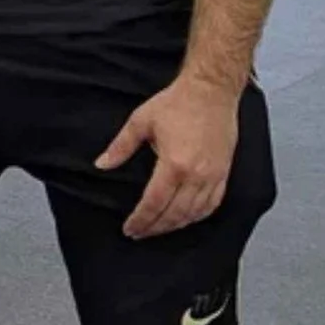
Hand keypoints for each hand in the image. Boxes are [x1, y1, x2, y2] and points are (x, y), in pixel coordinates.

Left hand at [96, 76, 241, 239]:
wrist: (211, 91)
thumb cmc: (178, 103)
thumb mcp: (141, 122)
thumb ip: (120, 147)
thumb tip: (101, 164)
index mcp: (174, 164)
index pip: (154, 203)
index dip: (141, 220)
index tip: (130, 229)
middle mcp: (196, 175)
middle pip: (174, 214)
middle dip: (155, 228)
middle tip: (140, 233)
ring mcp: (213, 176)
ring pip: (193, 213)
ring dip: (174, 225)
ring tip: (158, 229)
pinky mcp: (224, 173)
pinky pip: (212, 204)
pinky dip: (197, 216)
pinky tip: (185, 219)